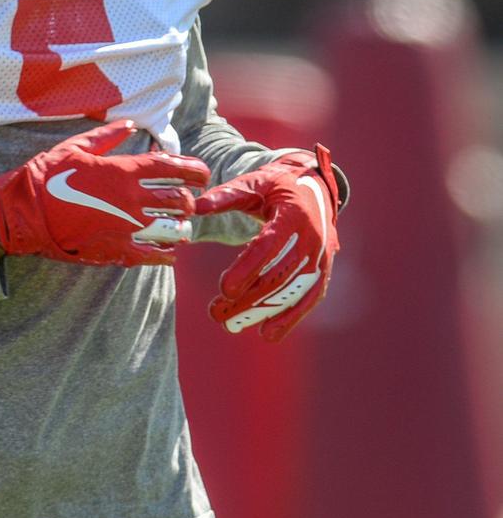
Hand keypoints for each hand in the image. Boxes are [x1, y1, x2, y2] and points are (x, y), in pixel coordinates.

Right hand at [0, 120, 210, 266]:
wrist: (25, 214)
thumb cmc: (47, 176)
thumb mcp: (76, 147)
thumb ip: (109, 136)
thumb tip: (130, 123)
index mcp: (123, 171)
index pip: (172, 168)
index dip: (193, 170)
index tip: (203, 173)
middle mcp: (131, 200)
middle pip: (179, 200)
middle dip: (188, 200)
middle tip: (186, 200)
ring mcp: (126, 228)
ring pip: (173, 229)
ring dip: (181, 227)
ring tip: (179, 225)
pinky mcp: (117, 251)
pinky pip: (154, 256)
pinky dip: (166, 254)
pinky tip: (167, 251)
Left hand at [193, 144, 340, 340]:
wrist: (314, 187)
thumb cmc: (277, 185)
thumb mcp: (253, 183)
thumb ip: (226, 195)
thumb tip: (195, 206)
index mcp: (293, 214)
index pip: (269, 246)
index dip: (247, 268)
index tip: (224, 288)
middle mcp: (312, 238)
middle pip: (279, 275)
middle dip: (247, 298)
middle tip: (216, 313)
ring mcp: (321, 257)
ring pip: (292, 291)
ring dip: (262, 312)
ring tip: (230, 325)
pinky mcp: (323, 270)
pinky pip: (309, 297)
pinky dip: (291, 318)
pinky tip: (268, 333)